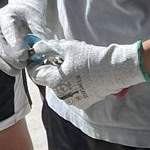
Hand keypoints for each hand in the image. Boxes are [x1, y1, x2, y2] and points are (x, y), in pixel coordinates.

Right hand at [0, 0, 48, 79]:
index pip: (7, 28)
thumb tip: (43, 49)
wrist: (20, 15)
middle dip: (10, 58)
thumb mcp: (38, 22)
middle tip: (23, 64)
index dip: (15, 44)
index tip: (24, 56)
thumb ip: (40, 34)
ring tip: (17, 70)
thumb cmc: (30, 19)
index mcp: (7, 15)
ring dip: (3, 65)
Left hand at [27, 37, 144, 108]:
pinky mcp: (84, 102)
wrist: (114, 70)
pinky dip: (74, 83)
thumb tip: (36, 48)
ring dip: (63, 76)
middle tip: (60, 56)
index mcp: (54, 82)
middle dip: (52, 68)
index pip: (35, 74)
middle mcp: (62, 95)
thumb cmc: (89, 58)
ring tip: (75, 63)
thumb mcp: (67, 48)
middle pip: (50, 80)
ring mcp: (73, 100)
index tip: (37, 55)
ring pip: (62, 86)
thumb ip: (48, 48)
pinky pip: (73, 91)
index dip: (34, 63)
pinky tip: (83, 73)